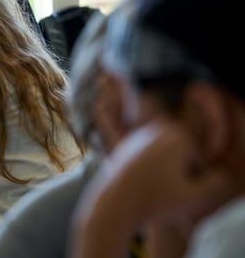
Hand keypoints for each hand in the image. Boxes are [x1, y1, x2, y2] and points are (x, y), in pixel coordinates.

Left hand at [102, 122, 230, 221]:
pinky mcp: (126, 142)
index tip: (172, 187)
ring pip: (165, 158)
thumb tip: (212, 173)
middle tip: (160, 186)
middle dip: (176, 171)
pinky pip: (148, 160)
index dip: (191, 178)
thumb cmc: (153, 199)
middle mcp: (160, 127)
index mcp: (180, 134)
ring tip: (148, 185)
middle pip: (182, 155)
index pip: (199, 160)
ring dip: (162, 172)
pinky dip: (146, 171)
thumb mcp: (193, 196)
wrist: (113, 202)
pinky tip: (138, 182)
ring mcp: (141, 133)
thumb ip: (214, 182)